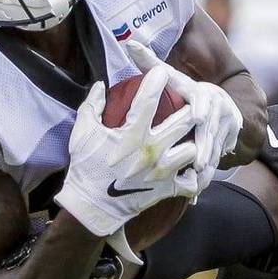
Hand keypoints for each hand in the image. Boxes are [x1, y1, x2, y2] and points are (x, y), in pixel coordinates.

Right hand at [55, 66, 200, 239]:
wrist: (91, 207)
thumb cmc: (86, 167)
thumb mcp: (82, 133)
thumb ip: (92, 105)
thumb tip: (100, 85)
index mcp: (132, 135)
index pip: (149, 99)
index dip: (157, 79)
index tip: (161, 71)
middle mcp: (152, 151)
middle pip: (184, 120)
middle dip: (189, 107)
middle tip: (188, 101)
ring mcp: (163, 172)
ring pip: (193, 149)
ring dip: (193, 141)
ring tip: (192, 136)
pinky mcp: (168, 189)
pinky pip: (192, 181)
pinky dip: (195, 174)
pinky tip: (194, 167)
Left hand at [124, 40, 241, 188]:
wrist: (223, 104)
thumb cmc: (188, 92)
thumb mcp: (174, 78)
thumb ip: (151, 63)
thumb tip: (129, 42)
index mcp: (201, 94)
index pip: (203, 99)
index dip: (201, 107)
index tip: (197, 116)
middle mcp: (217, 110)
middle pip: (211, 130)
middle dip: (206, 145)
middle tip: (198, 160)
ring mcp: (226, 128)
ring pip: (217, 149)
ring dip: (209, 164)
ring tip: (199, 179)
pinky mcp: (230, 142)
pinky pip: (219, 159)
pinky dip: (209, 174)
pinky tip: (198, 190)